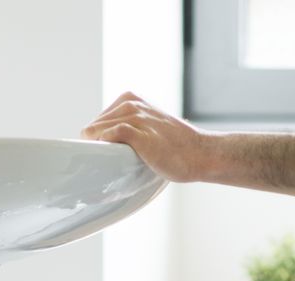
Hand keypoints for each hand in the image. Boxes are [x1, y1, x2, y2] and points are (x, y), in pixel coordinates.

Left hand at [82, 93, 216, 183]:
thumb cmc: (176, 147)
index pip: (98, 120)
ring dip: (95, 148)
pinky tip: (107, 158)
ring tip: (101, 165)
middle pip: (94, 125)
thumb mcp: (149, 126)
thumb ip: (130, 129)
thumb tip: (107, 148)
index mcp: (131, 100)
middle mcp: (131, 104)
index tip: (100, 156)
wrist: (200, 154)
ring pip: (98, 129)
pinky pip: (111, 134)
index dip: (96, 139)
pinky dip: (103, 145)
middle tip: (99, 164)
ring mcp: (136, 117)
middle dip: (94, 145)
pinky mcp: (140, 133)